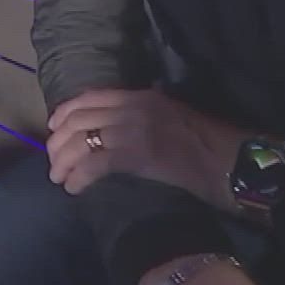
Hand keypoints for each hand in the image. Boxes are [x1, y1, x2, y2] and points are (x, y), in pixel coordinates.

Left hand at [46, 89, 247, 208]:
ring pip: (82, 141)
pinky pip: (96, 163)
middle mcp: (133, 108)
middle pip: (80, 120)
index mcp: (140, 96)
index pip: (90, 97)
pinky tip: (74, 188)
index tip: (53, 128)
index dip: (65, 112)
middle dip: (59, 142)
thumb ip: (141, 115)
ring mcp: (135, 129)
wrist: (231, 160)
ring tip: (59, 179)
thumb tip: (112, 127)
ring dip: (64, 162)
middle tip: (53, 163)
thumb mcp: (169, 115)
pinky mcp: (139, 154)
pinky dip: (79, 176)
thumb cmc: (205, 143)